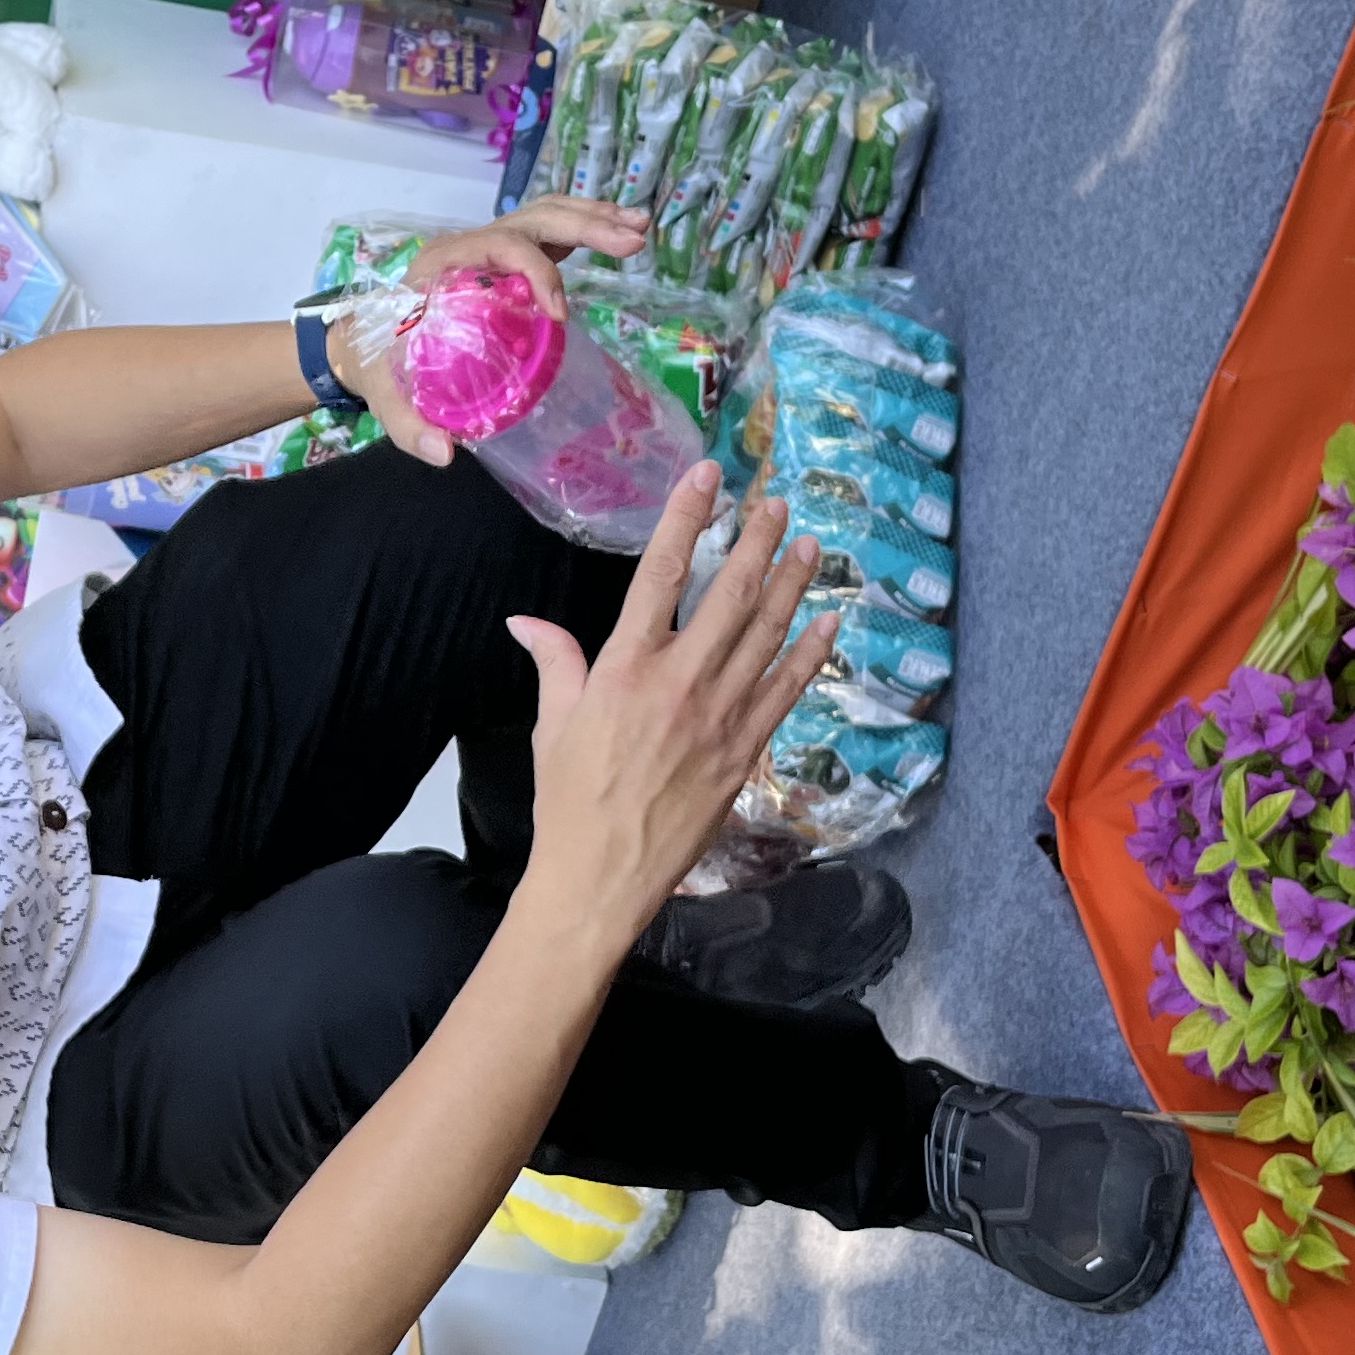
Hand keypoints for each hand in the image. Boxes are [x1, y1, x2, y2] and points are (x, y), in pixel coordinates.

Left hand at [330, 197, 651, 465]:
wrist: (363, 340)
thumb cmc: (377, 361)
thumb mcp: (384, 392)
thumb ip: (408, 424)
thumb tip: (446, 452)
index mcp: (443, 263)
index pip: (500, 245)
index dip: (536, 271)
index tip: (560, 314)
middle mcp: (469, 245)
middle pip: (535, 218)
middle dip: (587, 226)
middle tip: (634, 243)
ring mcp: (490, 248)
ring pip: (547, 216)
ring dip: (595, 218)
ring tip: (640, 230)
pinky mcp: (506, 259)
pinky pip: (549, 235)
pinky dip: (587, 230)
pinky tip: (621, 237)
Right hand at [504, 464, 836, 947]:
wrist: (601, 877)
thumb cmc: (569, 801)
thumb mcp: (553, 725)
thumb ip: (555, 662)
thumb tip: (526, 621)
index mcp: (625, 668)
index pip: (660, 574)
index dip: (686, 519)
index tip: (708, 477)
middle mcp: (679, 683)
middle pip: (729, 595)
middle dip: (756, 542)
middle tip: (775, 502)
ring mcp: (720, 717)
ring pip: (766, 634)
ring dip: (791, 584)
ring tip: (809, 544)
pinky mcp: (745, 751)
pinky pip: (786, 690)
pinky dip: (811, 652)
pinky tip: (829, 621)